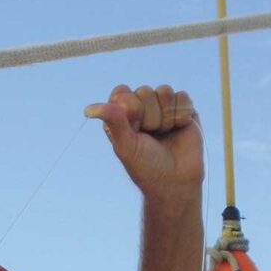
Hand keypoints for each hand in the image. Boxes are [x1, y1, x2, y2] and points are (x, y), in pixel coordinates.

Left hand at [84, 84, 202, 198]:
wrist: (175, 180)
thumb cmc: (145, 166)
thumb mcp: (125, 145)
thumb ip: (113, 121)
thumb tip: (88, 109)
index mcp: (120, 116)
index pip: (121, 92)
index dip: (129, 108)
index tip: (134, 129)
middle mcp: (140, 108)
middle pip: (144, 90)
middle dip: (149, 116)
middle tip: (150, 136)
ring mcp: (162, 107)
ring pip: (164, 91)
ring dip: (165, 116)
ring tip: (164, 133)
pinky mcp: (183, 108)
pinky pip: (182, 96)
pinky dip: (181, 114)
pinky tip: (179, 128)